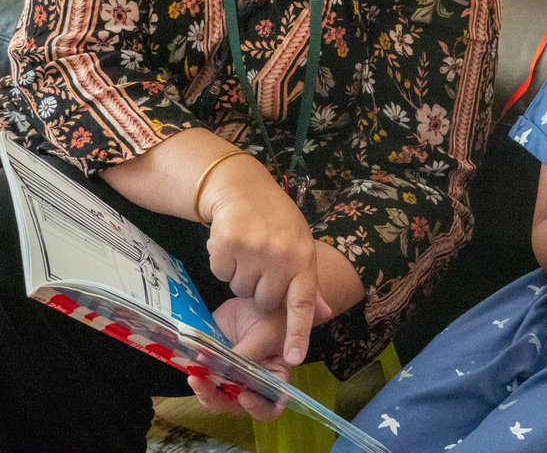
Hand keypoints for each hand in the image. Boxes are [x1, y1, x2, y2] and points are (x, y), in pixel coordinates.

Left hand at [188, 295, 332, 420]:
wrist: (256, 292)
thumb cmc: (272, 315)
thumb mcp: (264, 333)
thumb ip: (248, 353)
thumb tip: (221, 369)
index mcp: (273, 379)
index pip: (270, 406)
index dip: (257, 408)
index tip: (244, 396)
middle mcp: (253, 384)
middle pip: (237, 406)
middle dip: (219, 400)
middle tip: (204, 385)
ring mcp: (233, 375)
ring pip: (217, 395)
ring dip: (204, 390)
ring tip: (194, 377)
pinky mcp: (216, 364)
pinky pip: (205, 377)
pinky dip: (196, 375)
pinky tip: (190, 365)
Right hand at [200, 159, 320, 365]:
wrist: (243, 187)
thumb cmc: (277, 221)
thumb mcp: (301, 245)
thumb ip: (308, 282)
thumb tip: (326, 312)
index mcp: (303, 259)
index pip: (303, 302)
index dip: (299, 332)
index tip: (295, 358)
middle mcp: (280, 256)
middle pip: (264, 302)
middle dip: (260, 289)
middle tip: (262, 262)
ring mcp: (253, 250)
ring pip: (240, 290)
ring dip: (240, 275)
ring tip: (248, 249)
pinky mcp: (226, 244)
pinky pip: (221, 274)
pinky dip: (222, 263)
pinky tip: (231, 243)